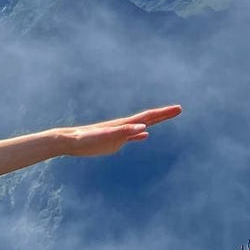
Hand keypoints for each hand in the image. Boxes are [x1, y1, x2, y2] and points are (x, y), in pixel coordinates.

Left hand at [61, 104, 181, 156]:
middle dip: (164, 114)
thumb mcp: (106, 137)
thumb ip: (125, 132)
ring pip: (141, 126)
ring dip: (154, 122)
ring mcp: (119, 133)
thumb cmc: (86, 139)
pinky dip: (140, 135)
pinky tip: (145, 135)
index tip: (178, 108)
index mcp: (124, 125)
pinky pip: (131, 136)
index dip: (164, 113)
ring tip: (165, 118)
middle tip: (179, 109)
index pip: (148, 117)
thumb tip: (144, 128)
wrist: (70, 141)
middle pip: (148, 119)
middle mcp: (123, 126)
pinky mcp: (113, 140)